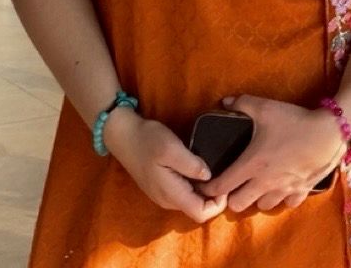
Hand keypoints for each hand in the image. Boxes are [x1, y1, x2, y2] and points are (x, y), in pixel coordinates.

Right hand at [104, 108, 227, 223]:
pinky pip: (185, 193)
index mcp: (171, 194)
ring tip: (218, 169)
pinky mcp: (162, 186)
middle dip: (215, 197)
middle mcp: (168, 200)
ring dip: (207, 191)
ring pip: (193, 201)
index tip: (227, 182)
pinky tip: (202, 168)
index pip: (201, 214)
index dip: (219, 203)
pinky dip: (197, 185)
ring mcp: (164, 194)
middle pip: (199, 209)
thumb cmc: (147, 140)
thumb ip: (191, 164)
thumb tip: (209, 176)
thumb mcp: (171, 148)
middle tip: (227, 173)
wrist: (123, 135)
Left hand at [197, 95, 342, 213]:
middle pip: (237, 205)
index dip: (209, 188)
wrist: (331, 132)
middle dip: (232, 197)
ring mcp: (284, 190)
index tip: (207, 183)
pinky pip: (287, 204)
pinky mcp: (301, 191)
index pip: (220, 187)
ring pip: (262, 207)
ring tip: (259, 186)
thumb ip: (243, 104)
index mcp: (251, 165)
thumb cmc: (295, 121)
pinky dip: (282, 198)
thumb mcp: (266, 107)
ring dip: (257, 198)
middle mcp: (264, 183)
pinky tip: (283, 186)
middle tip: (235, 184)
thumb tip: (225, 102)